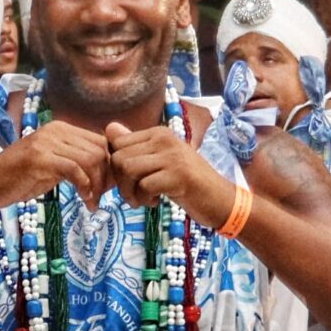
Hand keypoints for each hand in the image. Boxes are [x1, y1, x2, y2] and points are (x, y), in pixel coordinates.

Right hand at [0, 121, 108, 214]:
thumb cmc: (17, 179)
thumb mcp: (51, 166)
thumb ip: (74, 163)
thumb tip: (106, 172)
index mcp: (60, 128)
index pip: (100, 141)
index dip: (109, 166)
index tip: (107, 188)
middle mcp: (55, 130)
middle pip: (99, 150)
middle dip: (105, 177)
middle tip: (100, 198)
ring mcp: (46, 142)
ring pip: (91, 159)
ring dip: (97, 185)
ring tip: (92, 202)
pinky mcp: (40, 158)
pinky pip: (75, 170)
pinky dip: (85, 187)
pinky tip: (84, 200)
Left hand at [104, 122, 222, 211]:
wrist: (221, 199)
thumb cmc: (188, 183)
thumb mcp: (160, 162)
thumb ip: (135, 147)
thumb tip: (109, 128)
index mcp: (158, 133)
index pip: (117, 143)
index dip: (115, 168)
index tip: (129, 182)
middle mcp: (165, 139)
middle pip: (118, 158)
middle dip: (120, 183)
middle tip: (134, 196)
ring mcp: (173, 156)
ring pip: (128, 170)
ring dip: (130, 193)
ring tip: (143, 200)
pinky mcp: (179, 175)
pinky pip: (144, 185)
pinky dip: (145, 199)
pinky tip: (155, 202)